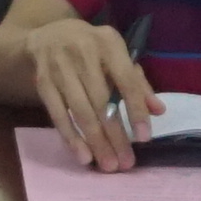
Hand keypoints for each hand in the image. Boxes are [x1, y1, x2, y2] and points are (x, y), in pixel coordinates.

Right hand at [12, 17, 154, 169]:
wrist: (47, 35)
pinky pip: (58, 115)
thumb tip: (157, 111)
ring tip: (108, 164)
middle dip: (115, 135)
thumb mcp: (116, 55)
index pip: (126, 80)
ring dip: (95, 141)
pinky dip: (71, 137)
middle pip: (102, 101)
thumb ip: (137, 82)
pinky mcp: (43, 82)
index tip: (144, 137)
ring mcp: (60, 68)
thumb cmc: (91, 48)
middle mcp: (83, 53)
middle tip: (125, 162)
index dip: (135, 109)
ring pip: (80, 111)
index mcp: (108, 43)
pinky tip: (83, 156)